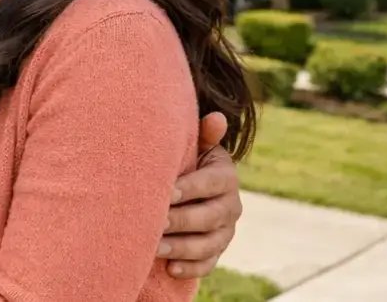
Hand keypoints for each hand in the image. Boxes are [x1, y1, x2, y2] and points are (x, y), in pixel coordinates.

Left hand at [159, 113, 241, 278]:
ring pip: (208, 244)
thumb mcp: (196, 147)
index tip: (167, 191)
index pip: (212, 183)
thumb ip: (204, 136)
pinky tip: (170, 269)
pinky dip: (190, 268)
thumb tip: (217, 118)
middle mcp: (231, 205)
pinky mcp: (216, 251)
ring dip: (181, 248)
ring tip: (155, 247)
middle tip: (156, 222)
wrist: (193, 188)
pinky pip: (207, 264)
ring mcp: (225, 232)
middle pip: (209, 216)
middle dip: (182, 220)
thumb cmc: (188, 162)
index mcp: (226, 176)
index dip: (191, 188)